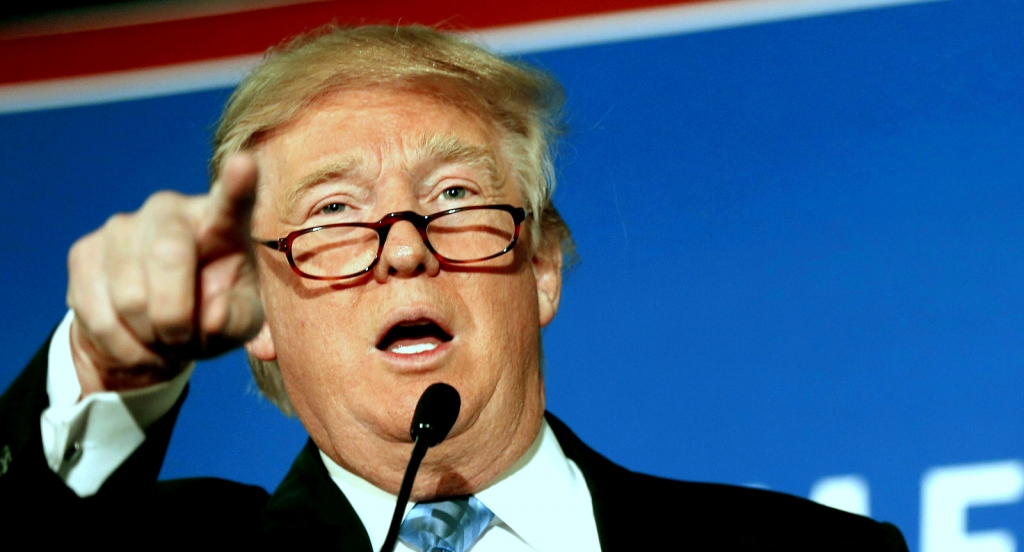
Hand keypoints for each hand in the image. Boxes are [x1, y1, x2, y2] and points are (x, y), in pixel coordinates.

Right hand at [66, 154, 263, 395]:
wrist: (155, 330)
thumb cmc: (211, 316)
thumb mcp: (238, 324)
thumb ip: (237, 320)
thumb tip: (211, 315)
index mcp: (221, 223)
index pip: (231, 202)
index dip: (237, 185)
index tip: (245, 165)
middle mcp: (170, 211)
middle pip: (169, 257)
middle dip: (178, 319)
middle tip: (185, 340)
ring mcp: (123, 226)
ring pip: (130, 298)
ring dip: (149, 337)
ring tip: (162, 340)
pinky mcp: (85, 250)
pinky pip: (98, 314)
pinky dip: (122, 347)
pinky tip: (136, 343)